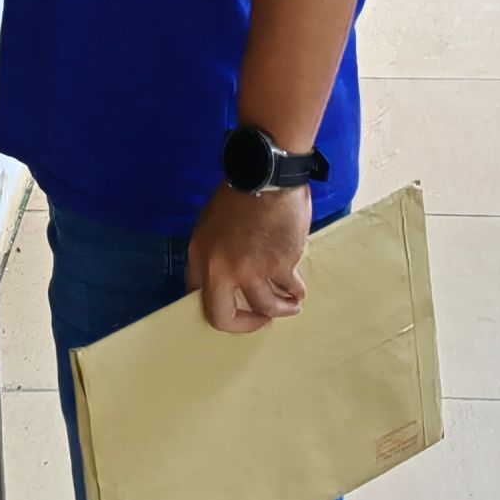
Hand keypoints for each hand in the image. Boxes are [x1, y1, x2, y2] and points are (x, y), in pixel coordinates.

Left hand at [187, 185, 310, 336]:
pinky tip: (299, 289)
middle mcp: (221, 270)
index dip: (220, 311)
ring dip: (281, 308)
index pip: (200, 300)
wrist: (266, 175)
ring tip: (291, 305)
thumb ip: (213, 254)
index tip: (236, 312)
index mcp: (201, 257)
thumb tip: (224, 279)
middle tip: (261, 320)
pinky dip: (297, 290)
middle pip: (224, 317)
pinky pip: (290, 288)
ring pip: (266, 306)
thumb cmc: (239, 194)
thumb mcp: (210, 225)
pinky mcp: (280, 266)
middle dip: (245, 324)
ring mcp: (251, 271)